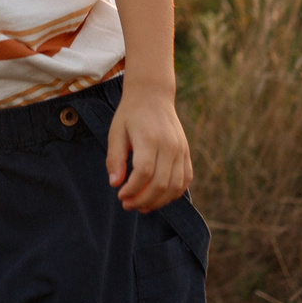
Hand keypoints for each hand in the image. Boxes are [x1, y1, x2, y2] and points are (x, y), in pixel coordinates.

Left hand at [106, 89, 193, 212]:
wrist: (153, 96)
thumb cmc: (131, 115)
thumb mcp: (115, 132)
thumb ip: (115, 158)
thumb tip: (115, 184)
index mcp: (150, 138)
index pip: (144, 172)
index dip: (132, 189)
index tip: (120, 195)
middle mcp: (170, 145)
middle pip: (161, 183)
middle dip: (143, 200)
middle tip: (127, 205)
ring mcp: (181, 150)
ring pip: (175, 186)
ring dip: (158, 202)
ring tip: (141, 206)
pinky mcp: (186, 153)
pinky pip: (185, 180)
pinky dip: (173, 194)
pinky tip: (157, 198)